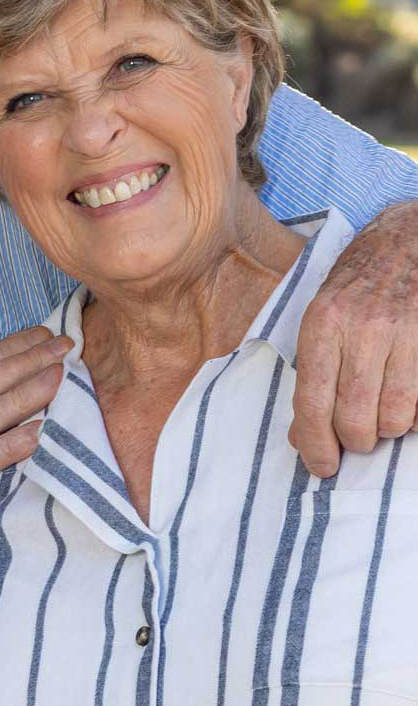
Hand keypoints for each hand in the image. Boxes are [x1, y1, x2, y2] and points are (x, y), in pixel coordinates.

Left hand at [291, 201, 417, 476]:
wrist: (409, 239)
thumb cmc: (360, 280)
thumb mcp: (323, 311)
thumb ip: (313, 369)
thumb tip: (300, 436)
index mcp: (323, 321)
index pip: (312, 400)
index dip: (315, 443)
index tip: (321, 466)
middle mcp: (362, 327)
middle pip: (354, 418)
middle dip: (355, 441)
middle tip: (357, 436)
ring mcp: (404, 333)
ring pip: (395, 418)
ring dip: (388, 428)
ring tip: (383, 411)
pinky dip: (416, 414)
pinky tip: (408, 399)